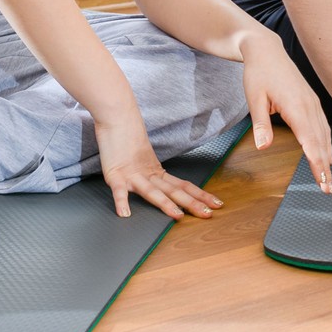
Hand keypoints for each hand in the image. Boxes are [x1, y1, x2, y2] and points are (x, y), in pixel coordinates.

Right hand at [96, 112, 222, 219]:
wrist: (117, 116)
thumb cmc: (128, 137)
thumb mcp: (143, 159)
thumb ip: (152, 173)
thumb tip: (162, 186)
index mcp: (157, 172)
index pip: (183, 186)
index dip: (199, 195)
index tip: (217, 203)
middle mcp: (148, 174)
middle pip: (173, 191)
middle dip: (191, 203)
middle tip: (208, 213)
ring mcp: (132, 175)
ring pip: (151, 191)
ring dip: (165, 204)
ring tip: (177, 216)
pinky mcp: (115, 175)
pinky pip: (118, 190)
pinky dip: (121, 202)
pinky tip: (125, 213)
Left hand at [241, 35, 331, 191]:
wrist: (267, 51)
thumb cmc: (258, 74)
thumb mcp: (254, 98)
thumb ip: (261, 123)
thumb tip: (263, 147)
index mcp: (295, 106)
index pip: (309, 140)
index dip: (316, 162)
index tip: (322, 180)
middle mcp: (308, 106)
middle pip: (320, 142)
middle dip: (324, 167)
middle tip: (328, 189)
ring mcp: (312, 103)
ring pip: (324, 135)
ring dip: (327, 157)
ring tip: (328, 178)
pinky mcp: (312, 102)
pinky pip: (322, 127)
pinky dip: (326, 143)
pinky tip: (327, 155)